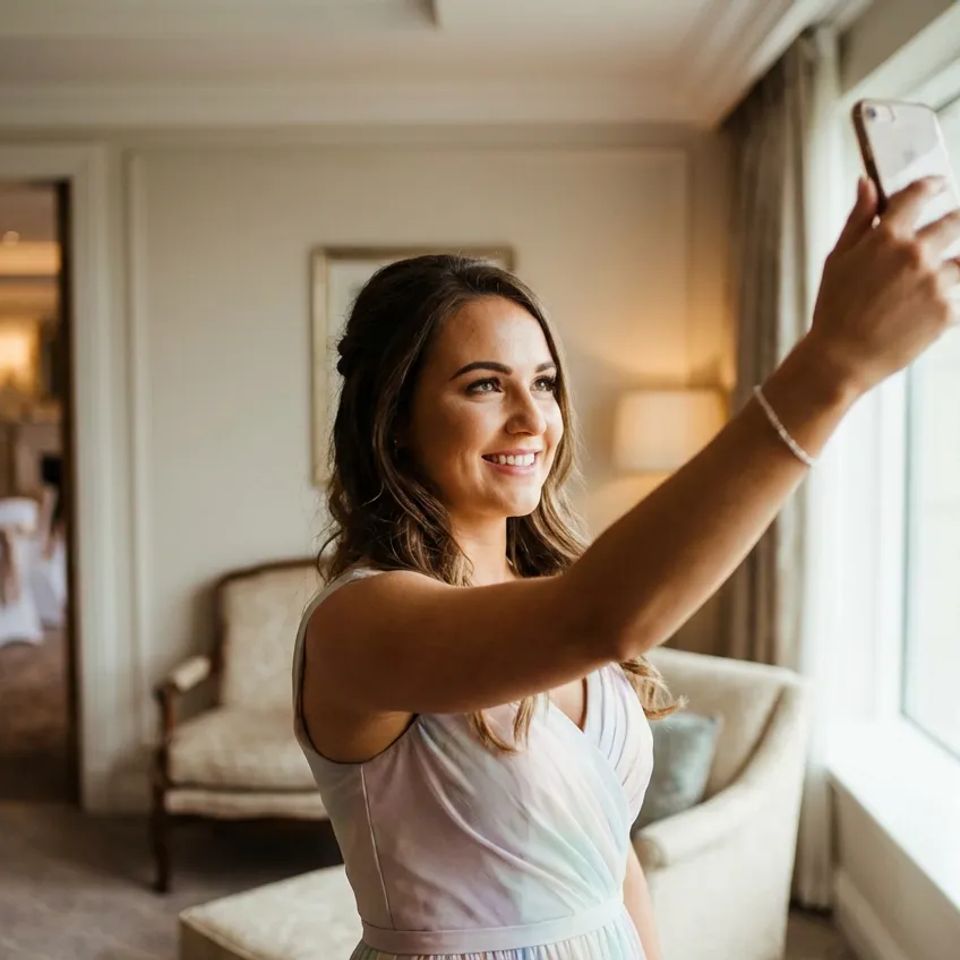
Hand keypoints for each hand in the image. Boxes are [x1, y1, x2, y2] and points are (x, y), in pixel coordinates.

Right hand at [803, 174, 959, 397]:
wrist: (840, 360)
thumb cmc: (833, 309)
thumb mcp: (837, 259)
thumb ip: (857, 219)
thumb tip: (867, 183)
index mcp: (887, 236)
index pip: (918, 195)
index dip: (931, 186)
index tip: (938, 185)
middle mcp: (916, 254)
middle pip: (955, 222)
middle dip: (953, 222)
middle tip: (949, 229)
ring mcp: (935, 283)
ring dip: (949, 269)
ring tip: (928, 284)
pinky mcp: (946, 312)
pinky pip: (955, 301)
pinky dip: (942, 307)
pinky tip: (917, 318)